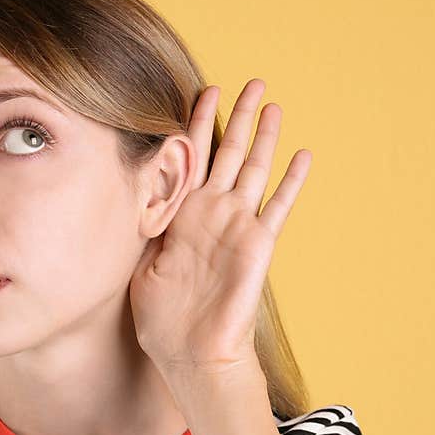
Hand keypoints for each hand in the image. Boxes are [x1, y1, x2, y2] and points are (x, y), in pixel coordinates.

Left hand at [129, 78, 312, 383]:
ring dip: (263, 136)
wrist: (189, 352)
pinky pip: (277, 206)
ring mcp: (237, 226)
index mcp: (182, 213)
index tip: (203, 90)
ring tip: (272, 103)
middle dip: (236, 116)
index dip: (198, 123)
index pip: (192, 157)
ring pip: (253, 169)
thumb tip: (132, 190)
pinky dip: (291, 181)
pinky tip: (302, 154)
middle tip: (250, 82)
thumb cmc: (162, 315)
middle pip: (226, 152)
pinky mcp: (257, 244)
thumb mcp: (141, 261)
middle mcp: (212, 212)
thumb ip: (145, 223)